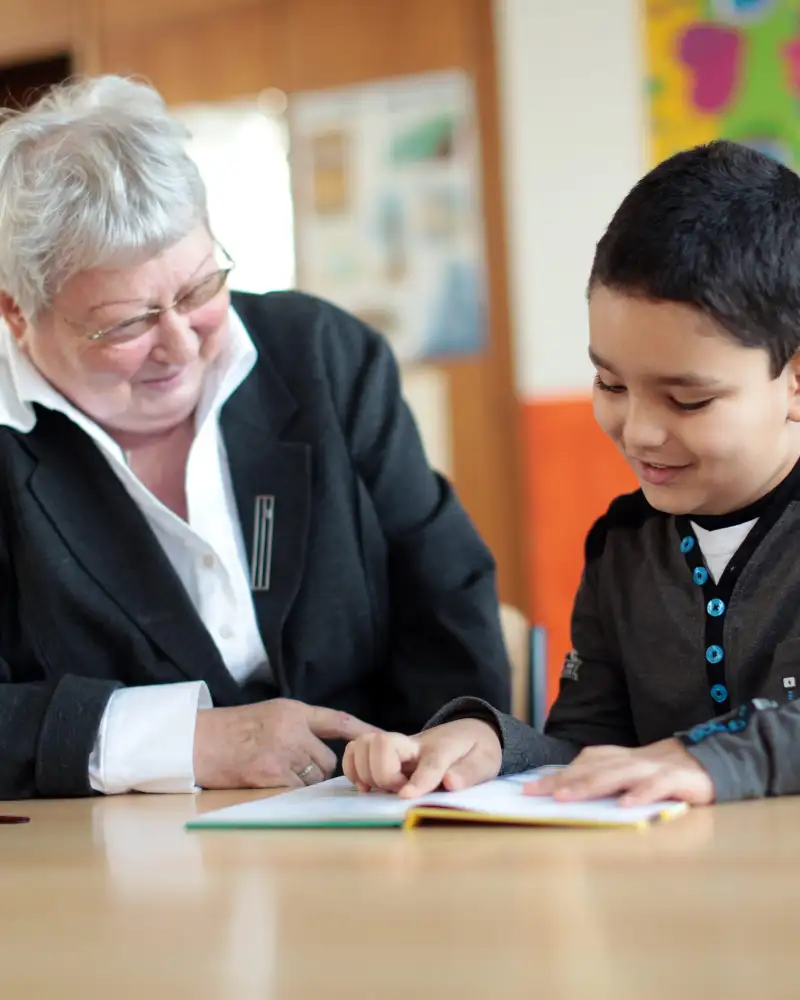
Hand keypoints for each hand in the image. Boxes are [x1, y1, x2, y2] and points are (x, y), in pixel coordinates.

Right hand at [193, 698, 380, 789]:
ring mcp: (283, 752)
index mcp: (292, 710)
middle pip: (328, 759)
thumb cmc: (230, 730)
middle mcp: (292, 728)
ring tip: (275, 769)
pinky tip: (266, 779)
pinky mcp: (271, 774)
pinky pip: (296, 789)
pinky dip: (287, 789)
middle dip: (318, 767)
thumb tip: (322, 746)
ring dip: (302, 779)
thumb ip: (296, 725)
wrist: (196, 741)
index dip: (365, 731)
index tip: (386, 738)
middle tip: (294, 766)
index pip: (339, 720)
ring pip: (314, 776)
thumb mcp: (267, 715)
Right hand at [342, 718, 502, 797]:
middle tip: (398, 790)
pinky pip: (356, 750)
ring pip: (364, 744)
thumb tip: (450, 783)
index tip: (406, 797)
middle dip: (383, 772)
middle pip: (383, 744)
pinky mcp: (384, 750)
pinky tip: (366, 785)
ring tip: (382, 788)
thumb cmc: (477, 750)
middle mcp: (414, 744)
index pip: (429, 762)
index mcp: (443, 748)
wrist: (468, 730)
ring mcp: (396, 745)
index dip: (418, 781)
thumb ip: (468, 773)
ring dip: (365, 770)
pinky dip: (352, 767)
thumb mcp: (485, 762)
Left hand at [523, 739, 714, 805]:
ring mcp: (653, 768)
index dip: (555, 775)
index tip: (528, 789)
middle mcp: (631, 761)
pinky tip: (626, 805)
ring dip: (590, 785)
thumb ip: (605, 780)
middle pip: (591, 768)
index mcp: (618, 759)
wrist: (711, 761)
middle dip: (562, 780)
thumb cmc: (664, 773)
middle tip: (535, 793)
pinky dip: (641, 794)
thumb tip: (565, 793)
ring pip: (617, 774)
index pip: (581, 765)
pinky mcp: (678, 780)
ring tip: (565, 797)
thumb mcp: (631, 774)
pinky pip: (657, 786)